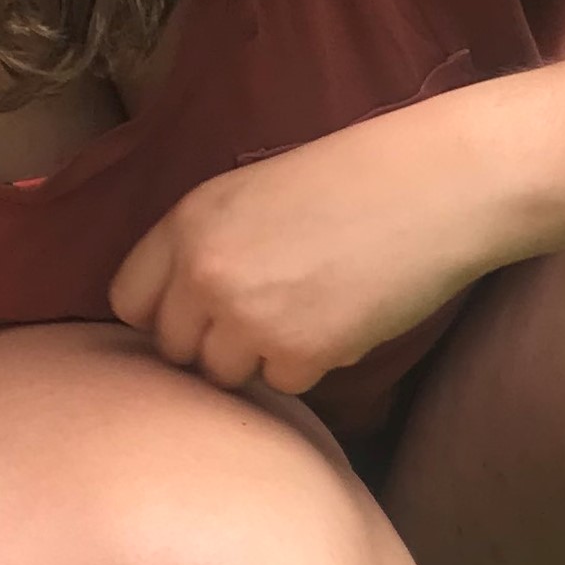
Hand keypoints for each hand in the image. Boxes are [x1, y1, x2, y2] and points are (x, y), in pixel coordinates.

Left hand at [109, 104, 503, 392]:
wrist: (436, 186)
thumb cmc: (353, 180)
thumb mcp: (252, 191)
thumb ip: (204, 245)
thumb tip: (179, 310)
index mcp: (187, 222)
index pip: (128, 301)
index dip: (163, 313)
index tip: (196, 312)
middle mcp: (204, 272)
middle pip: (173, 350)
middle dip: (212, 343)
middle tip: (265, 316)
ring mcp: (248, 317)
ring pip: (225, 375)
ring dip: (259, 358)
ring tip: (308, 310)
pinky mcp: (298, 354)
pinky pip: (283, 385)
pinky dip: (310, 364)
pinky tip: (342, 318)